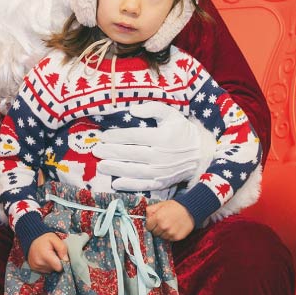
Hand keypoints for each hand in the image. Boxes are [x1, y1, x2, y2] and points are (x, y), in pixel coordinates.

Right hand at [27, 232, 69, 273]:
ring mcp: (35, 267)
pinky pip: (45, 270)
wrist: (31, 238)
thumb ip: (62, 248)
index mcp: (45, 256)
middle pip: (55, 269)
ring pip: (50, 270)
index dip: (63, 263)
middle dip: (57, 263)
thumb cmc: (44, 238)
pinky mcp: (34, 268)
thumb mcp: (55, 239)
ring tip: (49, 256)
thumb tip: (66, 260)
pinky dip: (47, 265)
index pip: (59, 268)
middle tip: (54, 254)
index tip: (61, 257)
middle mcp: (39, 263)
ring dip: (52, 264)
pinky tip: (44, 258)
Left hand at [96, 104, 214, 191]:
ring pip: (134, 170)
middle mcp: (160, 155)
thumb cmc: (181, 131)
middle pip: (131, 154)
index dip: (117, 136)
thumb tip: (132, 110)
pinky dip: (129, 185)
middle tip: (96, 150)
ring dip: (115, 169)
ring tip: (100, 166)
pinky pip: (143, 185)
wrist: (199, 154)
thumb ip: (152, 109)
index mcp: (162, 136)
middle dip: (111, 152)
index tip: (103, 136)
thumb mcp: (171, 114)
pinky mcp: (161, 182)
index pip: (134, 136)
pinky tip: (115, 183)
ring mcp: (161, 171)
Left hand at [145, 200, 194, 241]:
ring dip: (163, 233)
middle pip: (154, 233)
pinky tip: (174, 229)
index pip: (148, 227)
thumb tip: (145, 217)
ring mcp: (170, 233)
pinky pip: (169, 239)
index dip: (151, 224)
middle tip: (163, 223)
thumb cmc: (176, 206)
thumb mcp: (161, 204)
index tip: (154, 222)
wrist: (191, 209)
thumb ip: (151, 209)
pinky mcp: (176, 237)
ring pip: (161, 237)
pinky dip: (170, 235)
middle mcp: (163, 226)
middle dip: (157, 229)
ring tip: (169, 225)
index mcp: (158, 217)